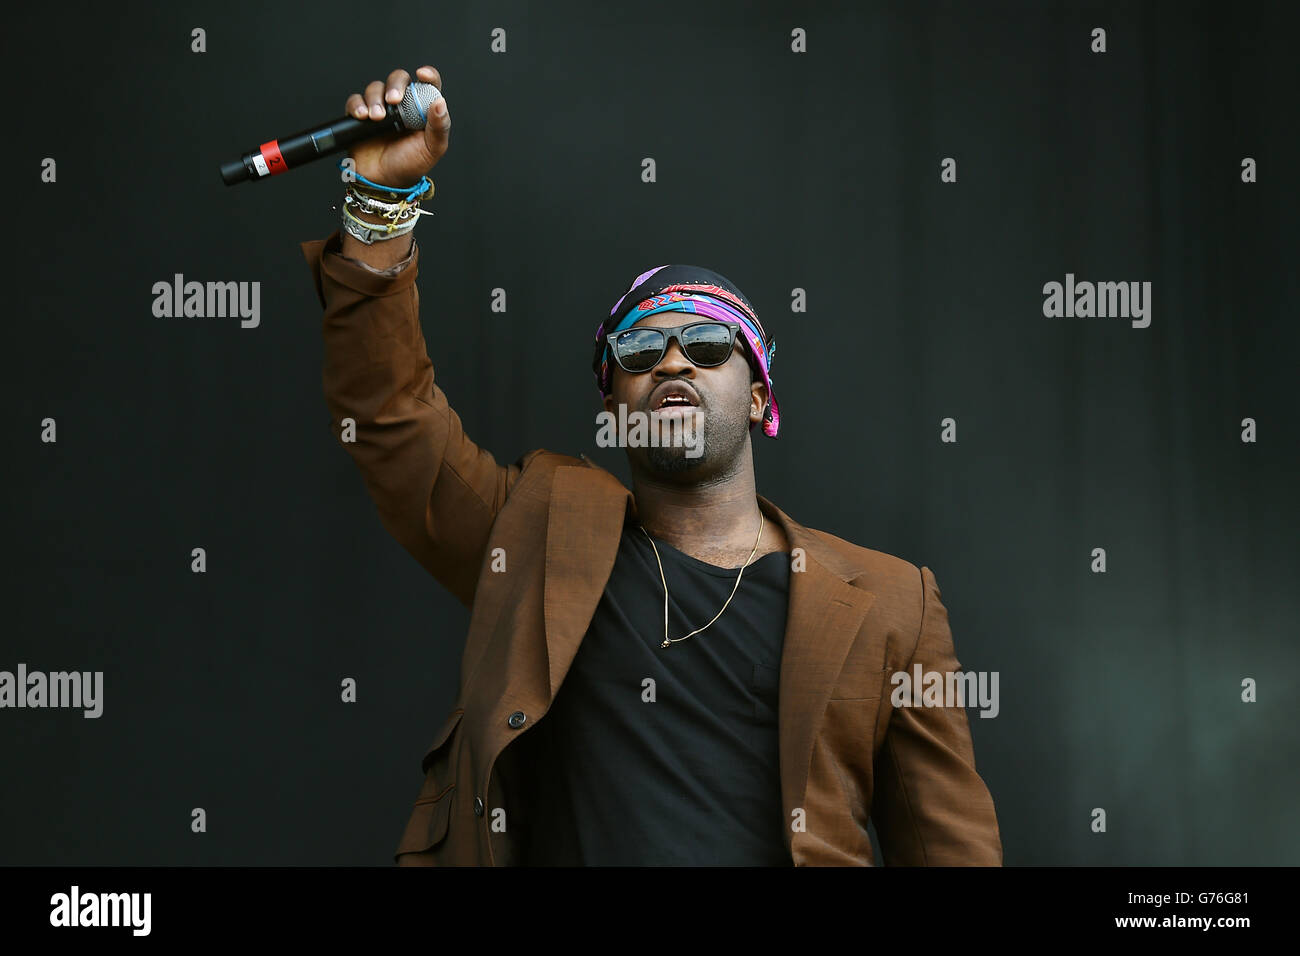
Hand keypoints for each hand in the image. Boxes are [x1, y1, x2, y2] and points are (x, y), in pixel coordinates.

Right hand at [343, 65, 449, 187]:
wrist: (384, 182)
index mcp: (423, 110)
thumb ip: (439, 126)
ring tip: (377, 118)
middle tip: (394, 100)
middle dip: (395, 85)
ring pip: (376, 88)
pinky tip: (362, 116)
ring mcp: (381, 109)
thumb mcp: (433, 148)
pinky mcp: (362, 116)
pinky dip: (357, 104)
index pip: (428, 84)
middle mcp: (402, 106)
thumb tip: (440, 102)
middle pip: (399, 79)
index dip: (427, 75)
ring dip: (375, 99)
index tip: (422, 74)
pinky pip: (356, 100)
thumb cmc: (411, 165)